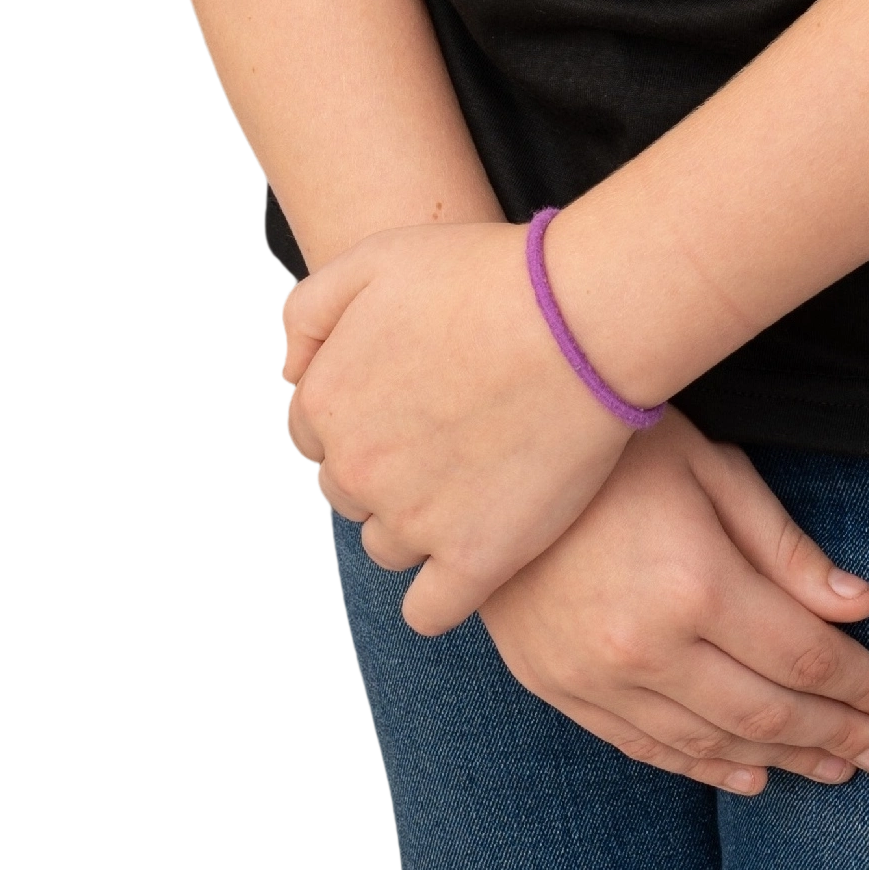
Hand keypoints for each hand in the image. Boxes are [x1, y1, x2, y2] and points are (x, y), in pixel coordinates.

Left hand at [280, 218, 631, 631]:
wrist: (580, 316)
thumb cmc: (484, 276)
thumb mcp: (375, 257)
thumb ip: (308, 312)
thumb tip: (287, 373)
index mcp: (326, 402)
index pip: (313, 438)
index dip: (360, 417)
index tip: (407, 401)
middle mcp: (357, 471)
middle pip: (348, 493)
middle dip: (383, 468)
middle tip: (443, 433)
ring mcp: (414, 522)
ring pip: (387, 547)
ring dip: (415, 523)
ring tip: (472, 477)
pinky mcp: (474, 562)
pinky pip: (428, 612)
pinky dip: (439, 593)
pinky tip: (469, 557)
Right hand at [481, 416, 868, 796]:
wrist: (483, 455)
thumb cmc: (614, 442)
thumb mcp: (709, 466)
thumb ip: (784, 546)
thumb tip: (859, 607)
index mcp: (695, 582)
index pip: (804, 655)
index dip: (862, 684)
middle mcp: (647, 646)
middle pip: (768, 712)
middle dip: (839, 734)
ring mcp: (597, 678)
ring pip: (714, 743)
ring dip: (786, 761)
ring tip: (838, 768)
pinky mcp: (560, 690)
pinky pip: (650, 749)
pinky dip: (708, 768)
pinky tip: (753, 777)